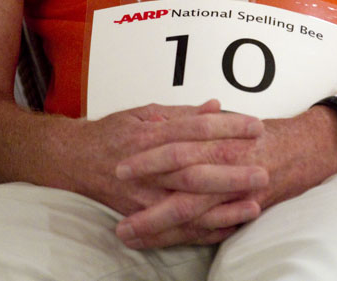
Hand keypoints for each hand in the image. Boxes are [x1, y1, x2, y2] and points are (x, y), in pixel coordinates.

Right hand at [59, 100, 269, 246]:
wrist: (73, 161)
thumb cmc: (112, 134)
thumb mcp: (145, 114)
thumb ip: (183, 113)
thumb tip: (216, 106)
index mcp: (150, 137)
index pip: (195, 130)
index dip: (228, 127)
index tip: (256, 126)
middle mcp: (147, 168)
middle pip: (194, 171)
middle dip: (231, 173)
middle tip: (263, 171)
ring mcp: (143, 197)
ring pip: (187, 205)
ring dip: (222, 207)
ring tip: (254, 205)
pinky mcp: (141, 217)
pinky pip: (176, 230)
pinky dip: (204, 231)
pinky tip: (229, 227)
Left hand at [113, 106, 336, 248]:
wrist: (303, 148)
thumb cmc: (257, 133)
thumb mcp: (223, 119)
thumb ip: (193, 120)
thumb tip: (157, 120)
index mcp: (219, 137)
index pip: (176, 146)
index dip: (147, 158)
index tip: (120, 165)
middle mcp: (228, 163)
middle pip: (180, 182)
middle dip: (146, 194)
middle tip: (116, 208)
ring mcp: (237, 190)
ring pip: (192, 211)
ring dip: (157, 224)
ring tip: (128, 233)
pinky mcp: (246, 208)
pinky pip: (211, 228)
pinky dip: (186, 237)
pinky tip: (163, 242)